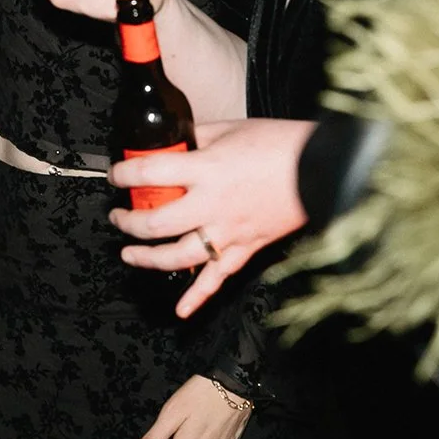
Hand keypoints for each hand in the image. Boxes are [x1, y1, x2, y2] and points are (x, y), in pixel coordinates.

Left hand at [111, 118, 312, 317]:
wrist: (322, 167)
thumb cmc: (277, 143)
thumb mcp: (230, 128)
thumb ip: (196, 137)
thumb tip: (172, 141)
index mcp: (205, 170)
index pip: (150, 174)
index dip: (124, 175)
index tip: (116, 175)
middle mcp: (211, 205)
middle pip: (155, 223)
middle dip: (127, 222)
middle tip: (117, 216)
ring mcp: (229, 231)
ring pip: (178, 256)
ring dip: (147, 258)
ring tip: (129, 253)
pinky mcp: (246, 248)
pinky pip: (218, 278)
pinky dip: (198, 297)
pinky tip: (180, 310)